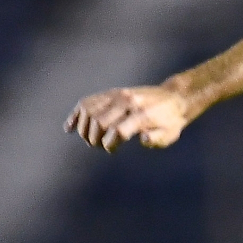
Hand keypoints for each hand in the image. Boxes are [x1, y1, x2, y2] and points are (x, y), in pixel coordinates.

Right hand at [65, 85, 191, 152]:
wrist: (173, 98)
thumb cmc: (171, 121)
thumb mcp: (170, 134)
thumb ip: (156, 139)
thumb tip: (142, 140)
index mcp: (141, 114)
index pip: (117, 130)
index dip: (109, 144)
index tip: (112, 150)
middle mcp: (126, 101)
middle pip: (99, 121)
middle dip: (95, 138)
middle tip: (100, 146)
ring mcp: (117, 95)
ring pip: (88, 110)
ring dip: (84, 129)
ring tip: (91, 139)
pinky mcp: (111, 93)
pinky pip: (87, 102)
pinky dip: (76, 115)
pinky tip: (69, 128)